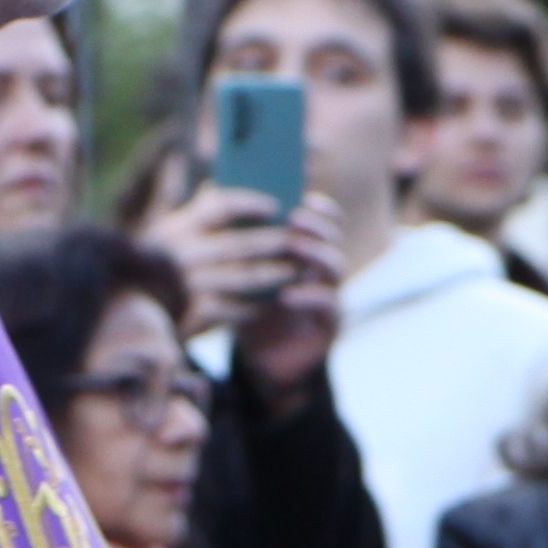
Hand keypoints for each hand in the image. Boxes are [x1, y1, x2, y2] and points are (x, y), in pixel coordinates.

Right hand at [136, 182, 301, 347]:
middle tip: (298, 240)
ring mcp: (189, 285)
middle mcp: (183, 253)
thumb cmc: (169, 261)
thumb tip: (239, 177)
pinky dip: (258, 304)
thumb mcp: (177, 231)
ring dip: (274, 274)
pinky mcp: (195, 314)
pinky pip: (236, 308)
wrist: (135, 309)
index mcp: (180, 226)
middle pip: (239, 244)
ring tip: (296, 270)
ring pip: (243, 278)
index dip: (251, 203)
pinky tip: (275, 300)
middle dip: (273, 242)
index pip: (220, 206)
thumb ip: (203, 207)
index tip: (276, 205)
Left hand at [235, 198, 349, 397]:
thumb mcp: (241, 270)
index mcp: (307, 251)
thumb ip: (234, 233)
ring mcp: (331, 295)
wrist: (262, 359)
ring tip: (293, 246)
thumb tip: (210, 188)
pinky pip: (329, 305)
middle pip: (334, 237)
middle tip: (294, 217)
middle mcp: (324, 269)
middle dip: (317, 224)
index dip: (318, 206)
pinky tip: (287, 295)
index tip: (301, 195)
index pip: (324, 219)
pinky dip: (310, 297)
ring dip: (316, 253)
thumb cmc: (251, 307)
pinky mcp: (331, 324)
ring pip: (337, 267)